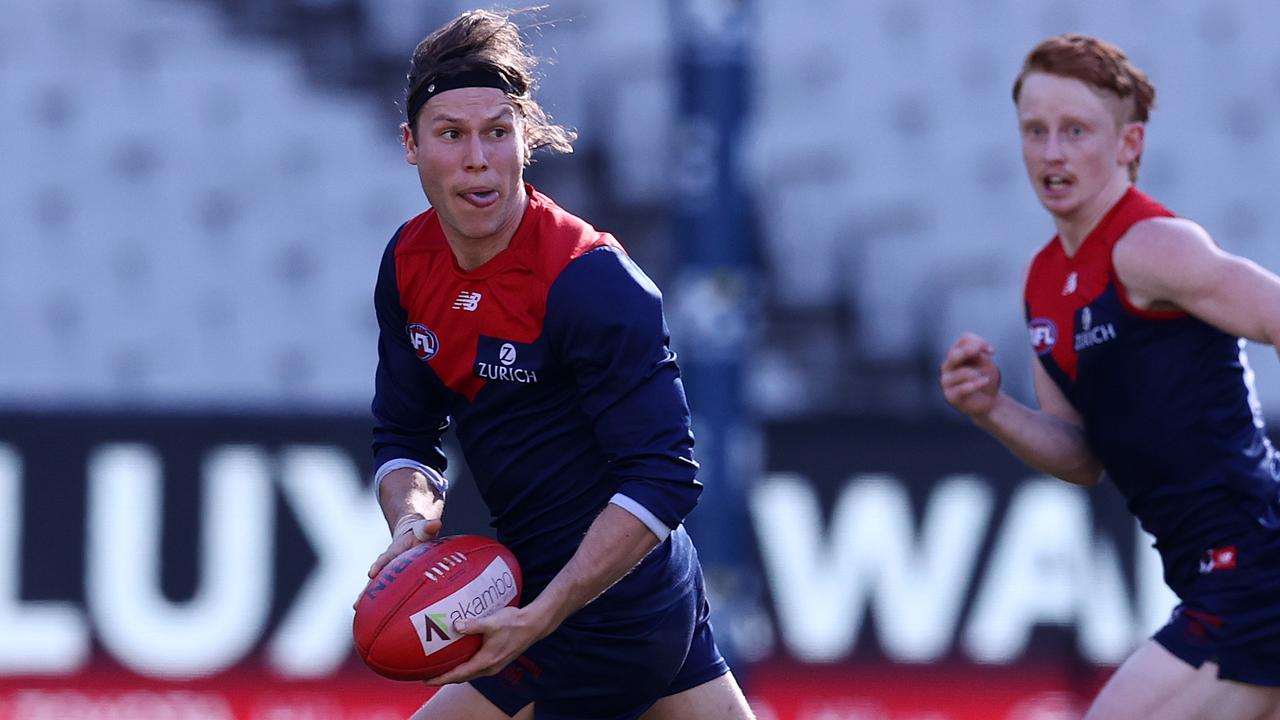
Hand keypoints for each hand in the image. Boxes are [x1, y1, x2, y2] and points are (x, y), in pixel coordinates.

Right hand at [354, 515, 441, 607]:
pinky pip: (383, 593)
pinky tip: (370, 616)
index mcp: (395, 551)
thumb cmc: (418, 534)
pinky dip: (377, 603)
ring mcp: (387, 573)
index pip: (386, 558)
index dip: (379, 565)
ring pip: (375, 587)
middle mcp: (387, 564)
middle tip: (357, 603)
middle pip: (376, 577)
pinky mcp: (390, 581)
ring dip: (367, 598)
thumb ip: (427, 527)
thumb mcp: (422, 530)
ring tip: (357, 610)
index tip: (372, 573)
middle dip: (367, 590)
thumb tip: (436, 523)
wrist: (410, 535)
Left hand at [424, 605, 553, 685]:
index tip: (426, 680)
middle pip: (462, 677)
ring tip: (442, 668)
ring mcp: (495, 665)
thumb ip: (473, 625)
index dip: (441, 679)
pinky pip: (477, 668)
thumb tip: (456, 626)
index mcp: (486, 661)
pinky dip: (465, 667)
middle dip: (445, 678)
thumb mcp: (492, 622)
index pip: (458, 675)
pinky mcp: (498, 660)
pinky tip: (461, 657)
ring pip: (470, 673)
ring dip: (456, 673)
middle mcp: (489, 667)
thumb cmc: (514, 623)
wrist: (533, 625)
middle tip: (429, 675)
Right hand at [940, 332, 1000, 417]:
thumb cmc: (985, 378)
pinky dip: (977, 384)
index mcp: (955, 354)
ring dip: (977, 374)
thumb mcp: (986, 362)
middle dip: (971, 352)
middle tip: (987, 357)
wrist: (989, 401)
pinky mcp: (950, 396)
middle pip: (955, 354)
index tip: (992, 351)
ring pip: (961, 372)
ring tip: (985, 378)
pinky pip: (963, 388)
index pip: (964, 339)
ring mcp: (946, 381)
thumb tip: (978, 348)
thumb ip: (979, 352)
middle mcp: (947, 366)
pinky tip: (984, 382)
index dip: (979, 342)